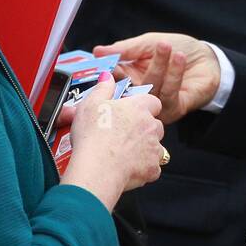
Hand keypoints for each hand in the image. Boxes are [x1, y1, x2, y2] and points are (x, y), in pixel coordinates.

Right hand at [60, 72, 164, 209]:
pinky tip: (126, 168)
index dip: (143, 107)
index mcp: (139, 107)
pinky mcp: (152, 169)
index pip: (152, 101)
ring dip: (144, 149)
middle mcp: (151, 126)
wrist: (97, 169)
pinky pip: (152, 168)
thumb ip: (103, 88)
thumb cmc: (93, 136)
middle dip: (144, 129)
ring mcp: (154, 148)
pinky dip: (142, 169)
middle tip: (123, 135)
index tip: (131, 112)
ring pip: (155, 146)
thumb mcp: (91, 104)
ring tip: (123, 153)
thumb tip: (108, 76)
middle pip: (155, 124)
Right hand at [94, 33, 220, 124]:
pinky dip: (174, 75)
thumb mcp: (148, 43)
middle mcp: (140, 93)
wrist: (209, 58)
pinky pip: (168, 95)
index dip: (110, 70)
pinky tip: (179, 58)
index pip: (113, 78)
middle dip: (134, 70)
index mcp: (130, 77)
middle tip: (144, 51)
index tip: (111, 60)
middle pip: (128, 88)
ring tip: (166, 47)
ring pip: (149, 90)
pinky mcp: (173, 109)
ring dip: (159, 66)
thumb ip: (124, 49)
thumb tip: (97, 51)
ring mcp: (156, 104)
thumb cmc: (179, 48)